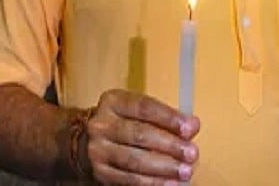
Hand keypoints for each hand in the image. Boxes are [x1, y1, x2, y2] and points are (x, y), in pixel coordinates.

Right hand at [83, 89, 199, 183]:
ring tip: (184, 171)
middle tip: (192, 153)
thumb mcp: (137, 110)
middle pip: (140, 135)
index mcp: (114, 102)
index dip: (170, 118)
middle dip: (170, 145)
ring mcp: (98, 150)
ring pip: (134, 160)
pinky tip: (169, 183)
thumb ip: (164, 117)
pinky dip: (151, 182)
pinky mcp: (99, 173)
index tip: (192, 127)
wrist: (85, 142)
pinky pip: (128, 179)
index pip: (145, 107)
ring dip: (164, 167)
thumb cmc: (122, 122)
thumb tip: (192, 127)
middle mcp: (102, 125)